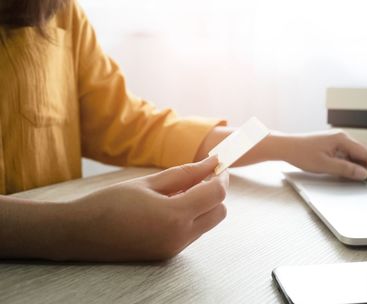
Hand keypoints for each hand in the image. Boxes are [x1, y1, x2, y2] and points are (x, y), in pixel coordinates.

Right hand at [61, 156, 227, 260]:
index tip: (217, 165)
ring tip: (181, 189)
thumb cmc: (109, 203)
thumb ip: (185, 173)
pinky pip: (192, 232)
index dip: (221, 176)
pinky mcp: (167, 254)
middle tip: (202, 176)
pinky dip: (191, 216)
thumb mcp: (149, 182)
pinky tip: (171, 204)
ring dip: (204, 205)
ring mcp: (174, 249)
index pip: (216, 195)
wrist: (80, 234)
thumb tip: (211, 163)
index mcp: (175, 216)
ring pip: (207, 223)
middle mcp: (179, 237)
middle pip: (219, 212)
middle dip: (216, 192)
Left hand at [282, 131, 366, 182]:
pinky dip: (351, 164)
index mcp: (343, 139)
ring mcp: (338, 140)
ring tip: (357, 178)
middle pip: (364, 154)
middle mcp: (343, 137)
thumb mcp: (325, 165)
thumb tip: (364, 174)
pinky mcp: (333, 145)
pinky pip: (348, 155)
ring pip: (356, 155)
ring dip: (359, 166)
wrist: (286, 147)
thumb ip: (346, 170)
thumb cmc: (301, 153)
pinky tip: (347, 172)